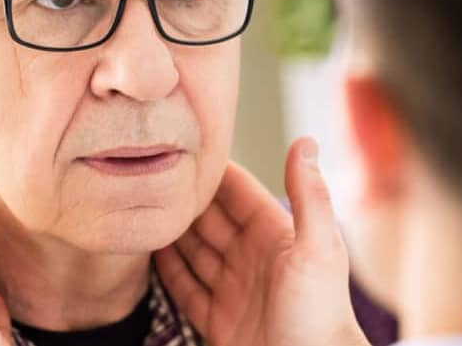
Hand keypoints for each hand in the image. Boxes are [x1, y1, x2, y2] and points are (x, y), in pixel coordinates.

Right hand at [156, 138, 370, 345]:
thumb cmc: (320, 315)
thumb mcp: (318, 248)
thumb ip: (310, 195)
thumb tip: (304, 141)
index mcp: (277, 237)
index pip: (239, 193)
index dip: (214, 172)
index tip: (183, 148)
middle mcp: (254, 260)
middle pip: (212, 220)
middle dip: (185, 200)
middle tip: (150, 178)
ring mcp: (235, 291)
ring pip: (196, 253)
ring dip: (172, 233)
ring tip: (141, 210)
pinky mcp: (220, 322)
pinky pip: (188, 290)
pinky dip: (169, 273)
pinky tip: (150, 254)